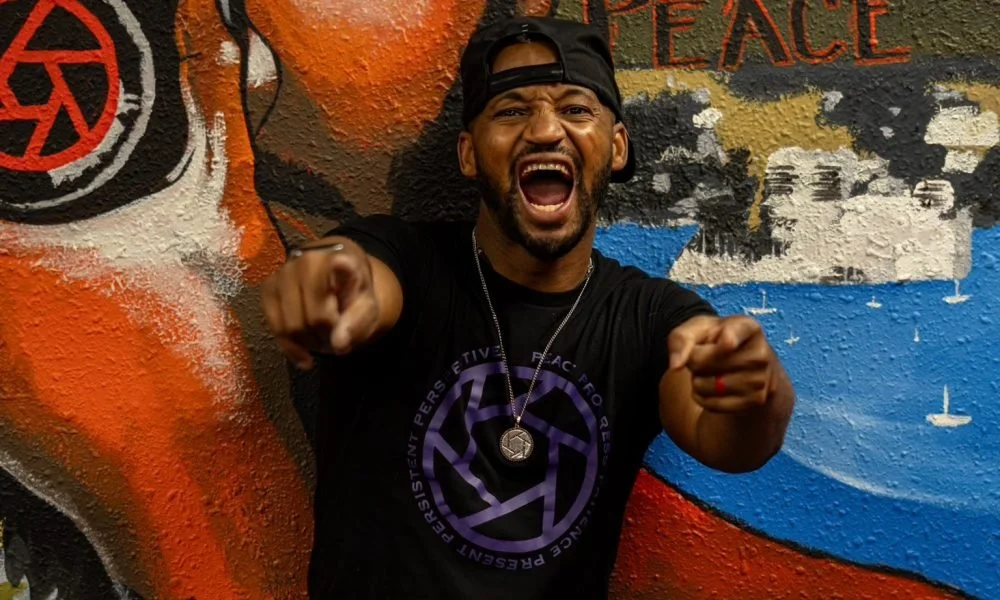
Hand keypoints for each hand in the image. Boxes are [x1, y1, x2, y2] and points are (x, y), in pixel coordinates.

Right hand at [260, 238, 379, 368]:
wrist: (333, 281)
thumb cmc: (352, 295)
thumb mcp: (367, 308)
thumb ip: (357, 323)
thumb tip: (339, 344)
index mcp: (340, 257)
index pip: (339, 264)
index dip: (340, 266)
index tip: (341, 263)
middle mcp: (307, 259)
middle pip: (315, 318)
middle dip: (327, 337)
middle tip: (337, 337)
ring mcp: (283, 272)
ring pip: (291, 326)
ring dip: (309, 343)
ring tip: (322, 338)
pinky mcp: (268, 287)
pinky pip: (274, 327)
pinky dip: (290, 347)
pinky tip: (304, 354)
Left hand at [667, 315, 773, 412]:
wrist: (741, 361)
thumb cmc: (716, 340)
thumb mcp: (697, 329)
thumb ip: (681, 339)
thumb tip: (676, 366)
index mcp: (748, 328)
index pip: (737, 335)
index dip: (729, 339)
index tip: (726, 342)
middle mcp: (760, 353)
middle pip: (705, 363)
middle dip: (695, 362)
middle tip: (705, 357)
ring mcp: (761, 379)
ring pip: (709, 386)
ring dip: (698, 382)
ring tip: (709, 372)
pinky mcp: (756, 400)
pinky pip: (714, 404)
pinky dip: (704, 398)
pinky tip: (711, 388)